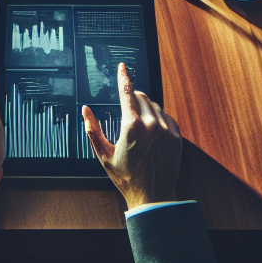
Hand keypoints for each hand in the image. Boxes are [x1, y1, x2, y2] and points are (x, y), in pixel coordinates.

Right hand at [82, 62, 180, 210]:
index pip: (127, 92)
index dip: (123, 76)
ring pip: (154, 105)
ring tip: (138, 125)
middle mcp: (150, 124)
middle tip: (127, 109)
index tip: (122, 66)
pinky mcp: (176, 137)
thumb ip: (92, 130)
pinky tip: (151, 131)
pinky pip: (165, 116)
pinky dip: (157, 118)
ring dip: (145, 107)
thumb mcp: (103, 155)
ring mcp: (165, 130)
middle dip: (133, 97)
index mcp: (131, 126)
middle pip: (141, 96)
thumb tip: (85, 110)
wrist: (153, 196)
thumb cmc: (126, 177)